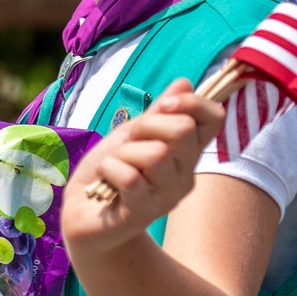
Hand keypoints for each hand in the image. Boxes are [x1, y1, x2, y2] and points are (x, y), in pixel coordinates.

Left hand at [62, 79, 224, 253]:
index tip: (164, 104)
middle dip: (146, 125)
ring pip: (156, 153)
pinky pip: (131, 176)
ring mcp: (168, 196)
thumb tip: (185, 82)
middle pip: (183, 129)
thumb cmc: (109, 172)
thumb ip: (159, 112)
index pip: (214, 117)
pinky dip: (110, 170)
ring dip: (124, 153)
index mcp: (187, 152)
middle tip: (128, 143)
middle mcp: (185, 174)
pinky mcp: (144, 213)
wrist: (82, 212)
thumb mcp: (133, 134)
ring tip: (115, 167)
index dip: (192, 102)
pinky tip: (106, 182)